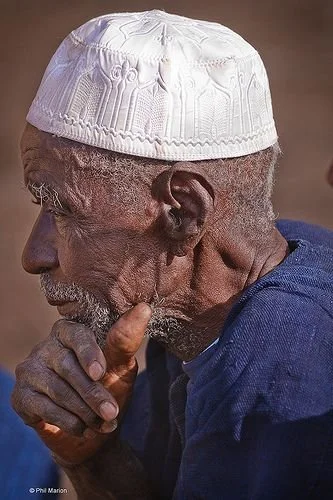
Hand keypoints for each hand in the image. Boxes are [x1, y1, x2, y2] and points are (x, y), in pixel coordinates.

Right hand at [11, 303, 151, 464]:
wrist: (93, 431)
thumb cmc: (108, 388)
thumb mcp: (121, 366)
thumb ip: (125, 341)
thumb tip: (144, 309)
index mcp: (70, 331)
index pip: (77, 335)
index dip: (89, 354)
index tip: (101, 373)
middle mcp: (46, 346)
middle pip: (67, 366)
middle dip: (92, 393)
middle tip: (111, 413)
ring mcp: (30, 370)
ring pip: (57, 390)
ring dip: (84, 411)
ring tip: (103, 423)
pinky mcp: (20, 396)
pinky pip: (44, 408)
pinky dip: (68, 422)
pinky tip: (83, 429)